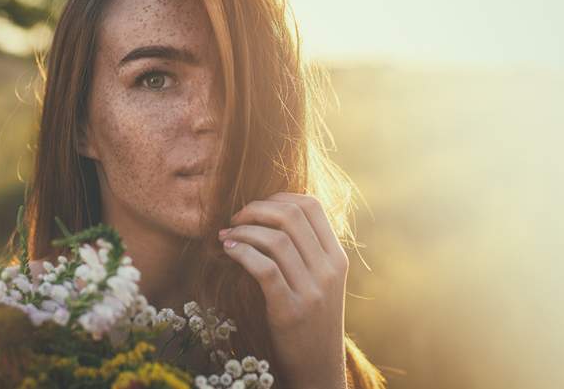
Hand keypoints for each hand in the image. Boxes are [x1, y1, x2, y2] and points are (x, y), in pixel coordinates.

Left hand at [218, 192, 348, 388]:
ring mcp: (312, 291)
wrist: (318, 367)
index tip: (256, 207)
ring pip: (276, 239)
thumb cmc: (310, 319)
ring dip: (243, 230)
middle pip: (291, 216)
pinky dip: (242, 252)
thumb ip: (306, 251)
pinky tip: (228, 251)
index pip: (312, 206)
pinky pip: (264, 268)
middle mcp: (329, 270)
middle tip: (235, 218)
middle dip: (255, 209)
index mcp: (337, 258)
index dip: (279, 197)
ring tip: (226, 235)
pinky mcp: (290, 311)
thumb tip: (269, 213)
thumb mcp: (320, 282)